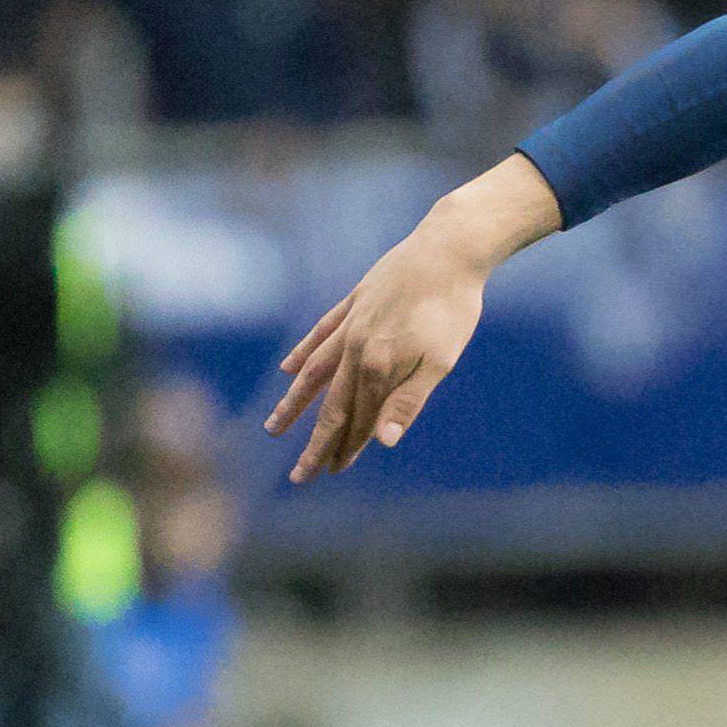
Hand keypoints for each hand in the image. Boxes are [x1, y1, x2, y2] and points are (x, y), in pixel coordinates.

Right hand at [265, 162, 552, 480]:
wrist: (447, 250)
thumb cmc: (452, 309)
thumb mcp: (439, 361)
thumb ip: (408, 402)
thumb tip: (384, 442)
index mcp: (377, 367)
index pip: (355, 419)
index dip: (344, 449)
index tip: (328, 474)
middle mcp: (354, 348)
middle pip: (329, 404)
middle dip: (314, 442)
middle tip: (298, 476)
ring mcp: (349, 325)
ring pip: (313, 372)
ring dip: (294, 404)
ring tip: (273, 428)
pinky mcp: (353, 303)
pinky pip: (320, 335)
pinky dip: (303, 354)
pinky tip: (287, 370)